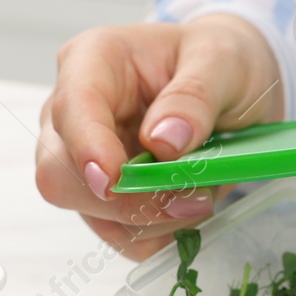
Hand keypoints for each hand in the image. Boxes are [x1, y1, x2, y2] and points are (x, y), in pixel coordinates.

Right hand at [35, 13, 282, 259]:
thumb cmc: (220, 61)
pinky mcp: (106, 197)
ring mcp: (84, 159)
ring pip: (90, 213)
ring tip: (204, 195)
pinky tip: (191, 209)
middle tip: (193, 197)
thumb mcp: (222, 60)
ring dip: (152, 220)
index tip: (114, 180)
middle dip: (125, 199)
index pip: (71, 110)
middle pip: (59, 173)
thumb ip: (195, 95)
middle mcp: (75, 113)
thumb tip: (164, 141)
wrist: (235, 88)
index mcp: (92, 62)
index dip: (87, 149)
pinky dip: (158, 234)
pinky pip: (119, 235)